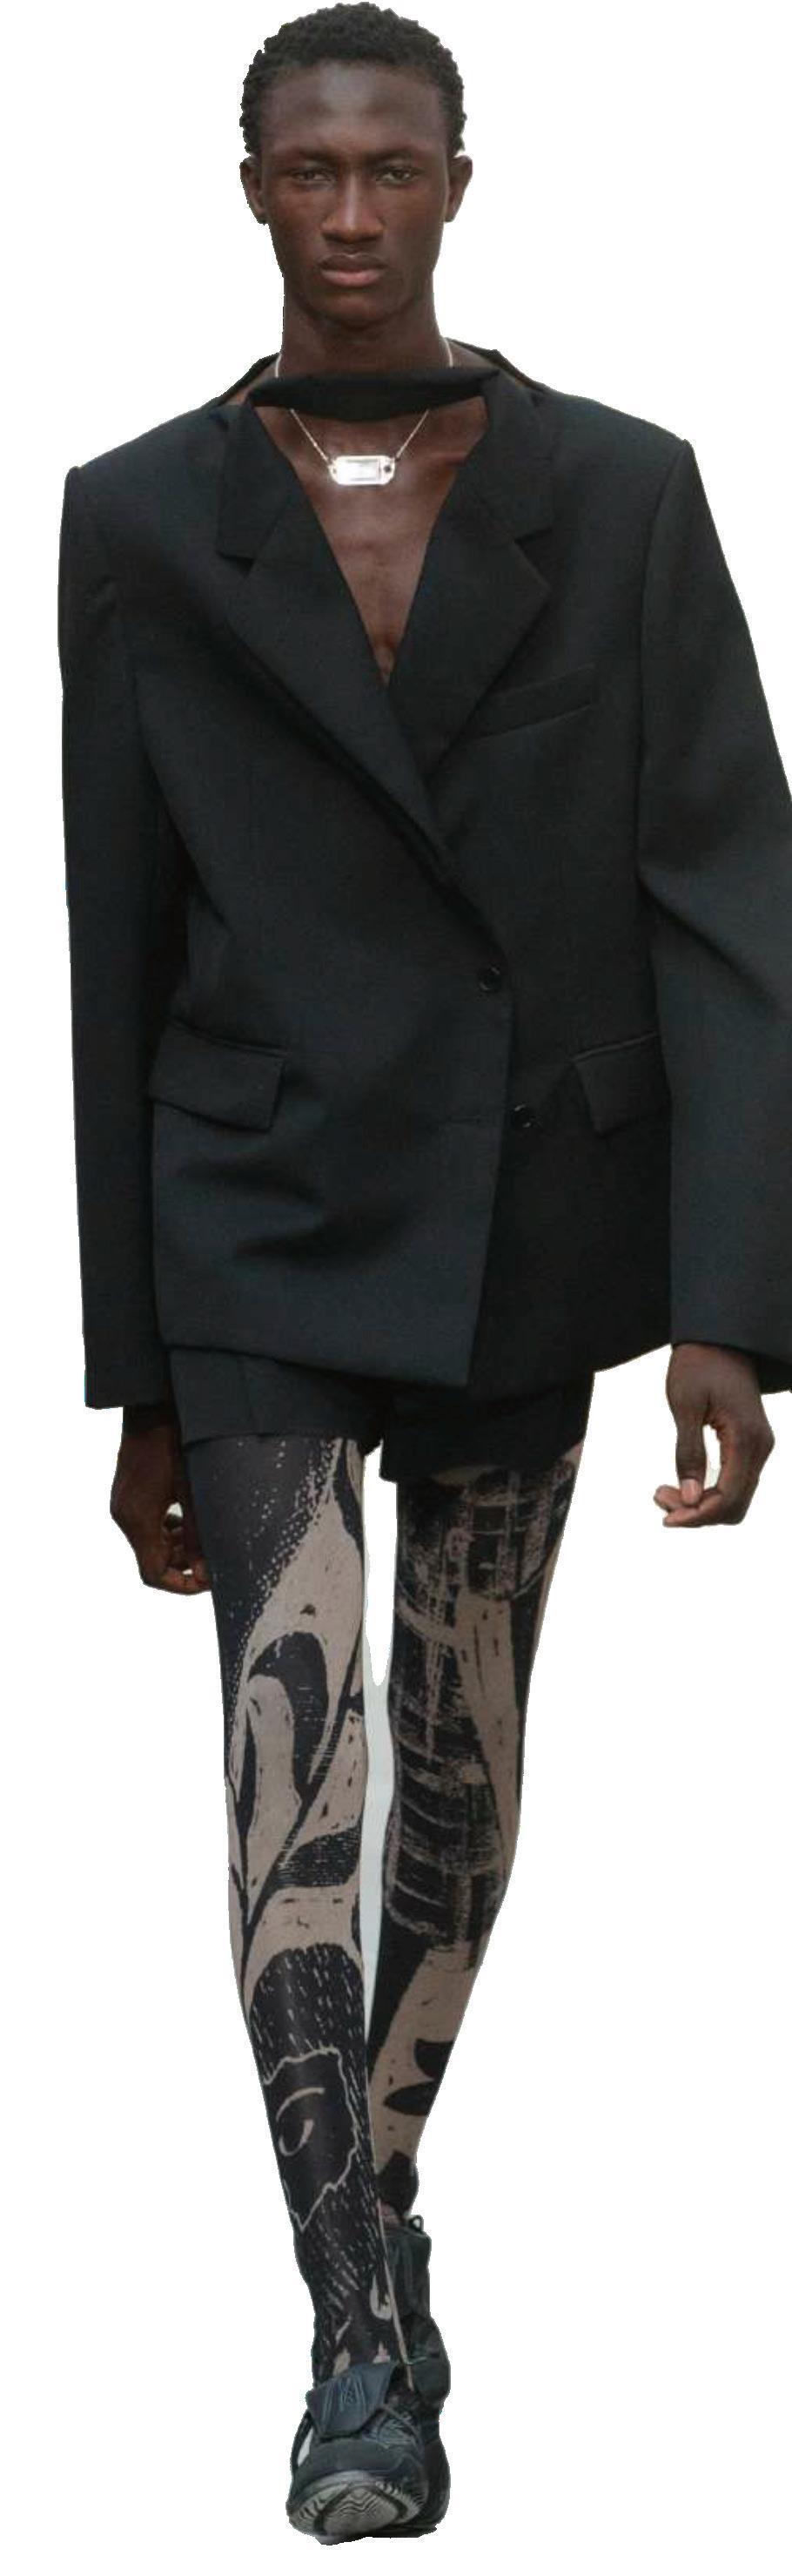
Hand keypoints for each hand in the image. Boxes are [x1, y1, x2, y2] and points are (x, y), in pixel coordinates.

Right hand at [110, 1402, 210, 1590]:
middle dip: (185, 1563)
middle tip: (217, 1555)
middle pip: (152, 1559)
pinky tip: (193, 1517)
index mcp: (138, 1518)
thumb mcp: (195, 1490)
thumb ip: (200, 1535)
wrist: (154, 1403)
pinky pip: (148, 1524)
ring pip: (151, 1542)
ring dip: (179, 1546)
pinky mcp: (128, 1492)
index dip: (181, 1585)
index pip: (152, 1574)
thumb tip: (205, 1574)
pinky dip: (170, 1529)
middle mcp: (124, 1515)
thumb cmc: (178, 1441)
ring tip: (209, 1535)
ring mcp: (123, 1502)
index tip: (209, 1579)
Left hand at [654, 1343, 775, 1527]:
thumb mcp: (685, 1406)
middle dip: (697, 1513)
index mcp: (747, 1438)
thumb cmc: (698, 1365)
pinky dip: (708, 1492)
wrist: (719, 1339)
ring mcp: (758, 1447)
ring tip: (662, 1492)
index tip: (665, 1517)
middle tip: (659, 1498)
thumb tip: (691, 1498)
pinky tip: (680, 1485)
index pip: (729, 1498)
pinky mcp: (749, 1445)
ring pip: (736, 1498)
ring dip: (700, 1505)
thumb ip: (689, 1453)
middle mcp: (760, 1448)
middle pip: (735, 1505)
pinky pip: (734, 1482)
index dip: (697, 1515)